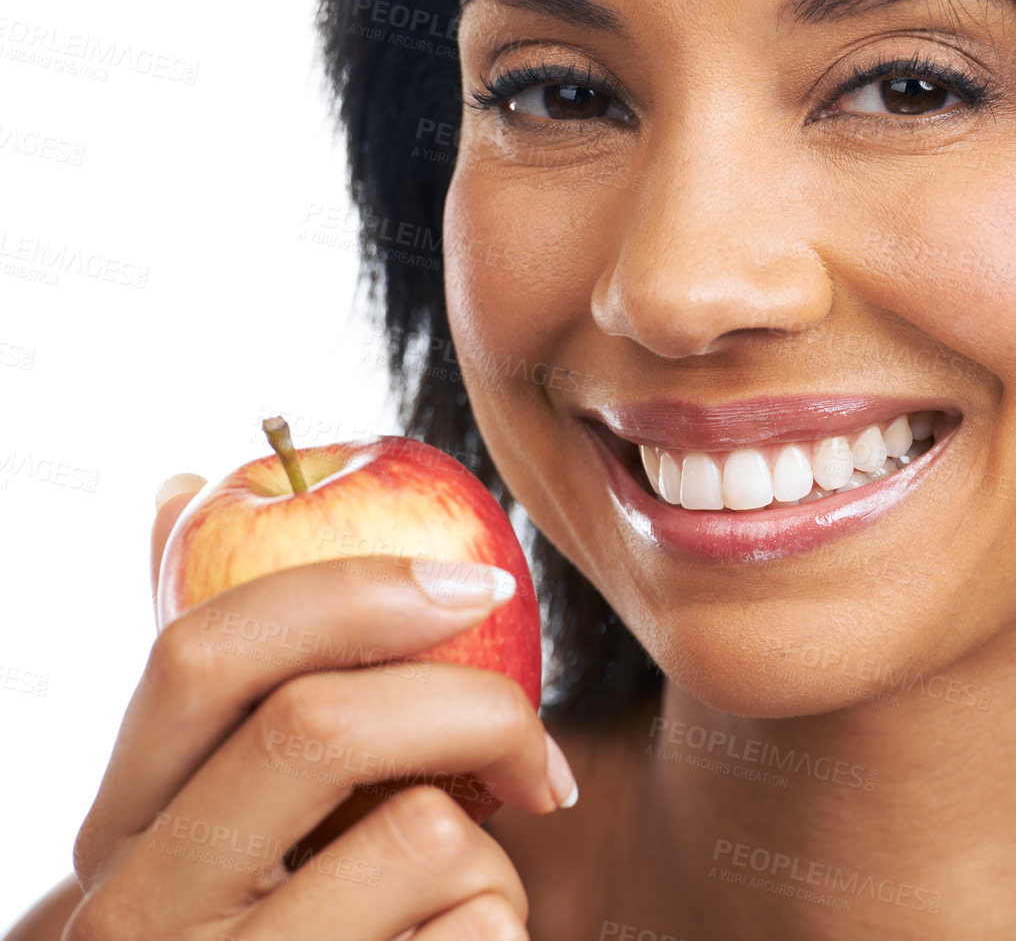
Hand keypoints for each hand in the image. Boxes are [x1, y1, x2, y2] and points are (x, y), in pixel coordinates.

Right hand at [57, 473, 574, 939]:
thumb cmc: (278, 940)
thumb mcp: (213, 833)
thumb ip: (213, 700)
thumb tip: (174, 487)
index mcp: (114, 837)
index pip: (200, 656)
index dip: (355, 591)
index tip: (482, 585)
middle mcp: (139, 916)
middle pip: (322, 727)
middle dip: (471, 709)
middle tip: (534, 756)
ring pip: (424, 837)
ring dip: (495, 860)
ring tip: (465, 903)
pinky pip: (476, 935)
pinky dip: (504, 936)